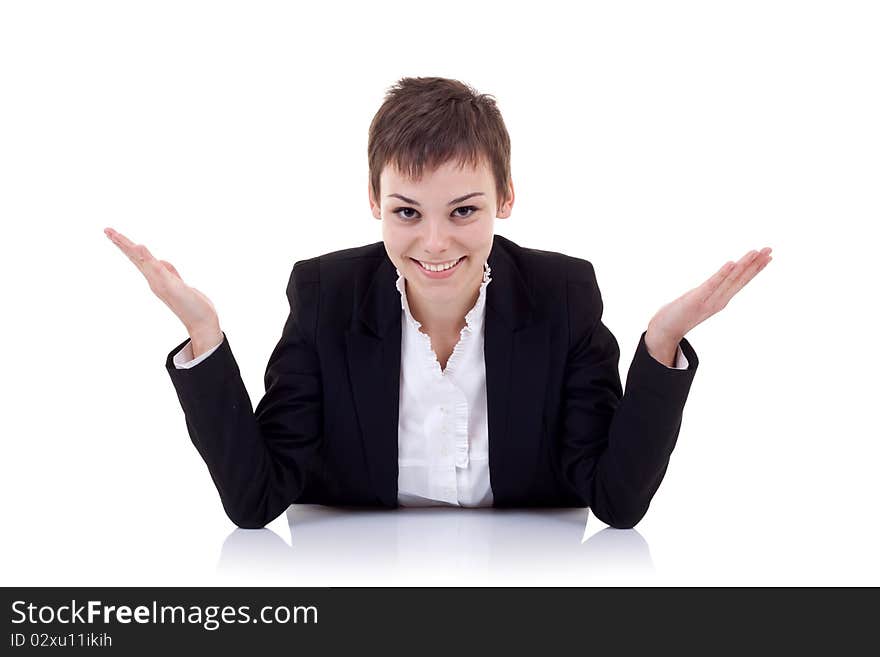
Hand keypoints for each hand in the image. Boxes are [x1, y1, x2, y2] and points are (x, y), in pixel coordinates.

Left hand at [104, 227, 220, 335]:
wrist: (203, 324)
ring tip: (130, 246)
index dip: (122, 242)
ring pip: (149, 263)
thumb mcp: (169, 284)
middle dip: (123, 245)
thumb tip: (137, 246)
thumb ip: (154, 266)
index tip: (107, 231)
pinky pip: (165, 270)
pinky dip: (160, 264)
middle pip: (136, 258)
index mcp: (153, 277)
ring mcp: (166, 282)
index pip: (134, 255)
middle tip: (108, 231)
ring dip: (138, 253)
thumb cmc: (189, 306)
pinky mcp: (178, 285)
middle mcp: (156, 279)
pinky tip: (160, 262)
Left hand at [648, 247, 773, 344]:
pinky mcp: (696, 299)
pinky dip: (722, 274)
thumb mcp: (699, 301)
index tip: (769, 256)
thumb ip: (709, 293)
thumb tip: (714, 285)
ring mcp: (709, 300)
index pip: (742, 281)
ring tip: (755, 252)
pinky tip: (732, 263)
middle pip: (740, 279)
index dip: (756, 269)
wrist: (664, 331)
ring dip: (744, 265)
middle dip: (756, 264)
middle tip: (770, 249)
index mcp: (721, 300)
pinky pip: (712, 284)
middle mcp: (719, 300)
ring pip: (730, 280)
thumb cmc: (680, 315)